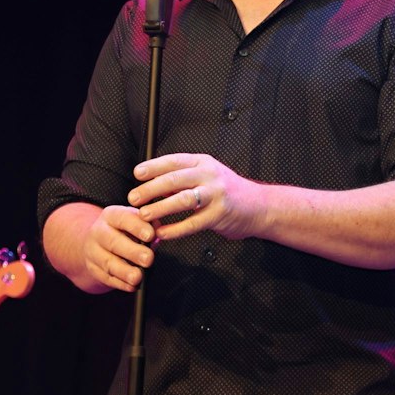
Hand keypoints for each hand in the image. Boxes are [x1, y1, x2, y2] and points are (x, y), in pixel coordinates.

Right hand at [81, 205, 155, 292]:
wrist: (97, 243)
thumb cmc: (124, 231)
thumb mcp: (134, 222)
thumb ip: (148, 226)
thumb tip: (159, 231)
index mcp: (111, 216)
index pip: (122, 218)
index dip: (136, 226)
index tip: (150, 235)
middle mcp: (99, 232)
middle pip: (113, 242)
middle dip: (132, 252)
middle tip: (148, 259)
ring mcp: (93, 252)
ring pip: (108, 263)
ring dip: (124, 271)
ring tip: (138, 277)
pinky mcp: (93, 269)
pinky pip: (106, 278)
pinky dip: (120, 283)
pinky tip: (131, 286)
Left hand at [129, 154, 268, 243]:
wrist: (260, 206)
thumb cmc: (229, 193)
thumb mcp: (208, 177)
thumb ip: (184, 180)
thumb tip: (154, 187)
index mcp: (204, 163)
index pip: (174, 161)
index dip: (153, 167)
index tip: (137, 174)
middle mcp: (210, 175)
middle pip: (174, 179)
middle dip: (150, 189)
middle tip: (134, 198)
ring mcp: (216, 194)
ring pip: (182, 199)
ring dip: (159, 208)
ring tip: (144, 215)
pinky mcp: (219, 214)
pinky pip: (192, 223)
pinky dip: (174, 229)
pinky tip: (163, 233)